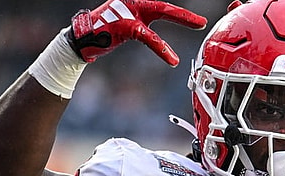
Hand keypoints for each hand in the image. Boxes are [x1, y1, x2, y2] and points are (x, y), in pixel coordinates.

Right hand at [68, 0, 206, 65]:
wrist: (82, 38)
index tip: (196, 20)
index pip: (161, 7)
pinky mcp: (124, 24)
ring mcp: (128, 10)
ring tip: (200, 25)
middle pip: (163, 6)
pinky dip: (162, 48)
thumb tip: (156, 34)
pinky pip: (148, 36)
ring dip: (182, 19)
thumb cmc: (105, 33)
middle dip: (185, 14)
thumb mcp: (128, 27)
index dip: (179, 14)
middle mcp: (133, 3)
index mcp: (135, 4)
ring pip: (160, 11)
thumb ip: (145, 27)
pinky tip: (172, 60)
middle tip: (202, 21)